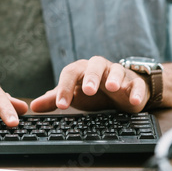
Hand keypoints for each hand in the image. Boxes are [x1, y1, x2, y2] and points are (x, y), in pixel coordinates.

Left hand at [30, 56, 149, 112]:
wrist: (122, 90)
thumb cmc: (95, 91)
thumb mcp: (74, 95)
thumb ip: (55, 99)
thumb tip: (34, 105)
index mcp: (83, 69)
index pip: (70, 73)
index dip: (64, 88)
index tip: (61, 105)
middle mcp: (100, 68)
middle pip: (94, 65)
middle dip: (91, 76)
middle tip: (87, 90)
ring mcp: (119, 74)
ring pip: (117, 70)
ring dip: (115, 78)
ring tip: (112, 87)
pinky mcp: (135, 83)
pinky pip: (137, 85)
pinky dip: (137, 92)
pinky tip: (134, 101)